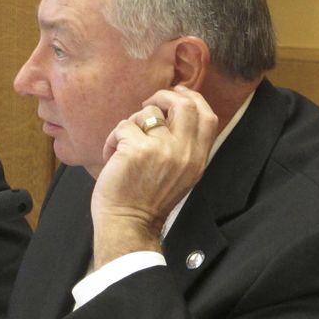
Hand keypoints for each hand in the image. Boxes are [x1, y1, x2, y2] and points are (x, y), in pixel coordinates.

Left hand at [90, 86, 217, 268]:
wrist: (128, 224)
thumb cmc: (146, 201)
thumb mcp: (179, 175)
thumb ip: (182, 147)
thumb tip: (172, 113)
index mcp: (197, 159)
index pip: (208, 116)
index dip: (193, 98)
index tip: (176, 94)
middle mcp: (184, 152)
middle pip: (184, 104)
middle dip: (163, 96)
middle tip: (146, 105)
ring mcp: (161, 149)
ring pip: (148, 113)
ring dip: (131, 124)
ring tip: (123, 146)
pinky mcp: (137, 149)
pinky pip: (123, 126)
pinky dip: (112, 139)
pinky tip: (111, 156)